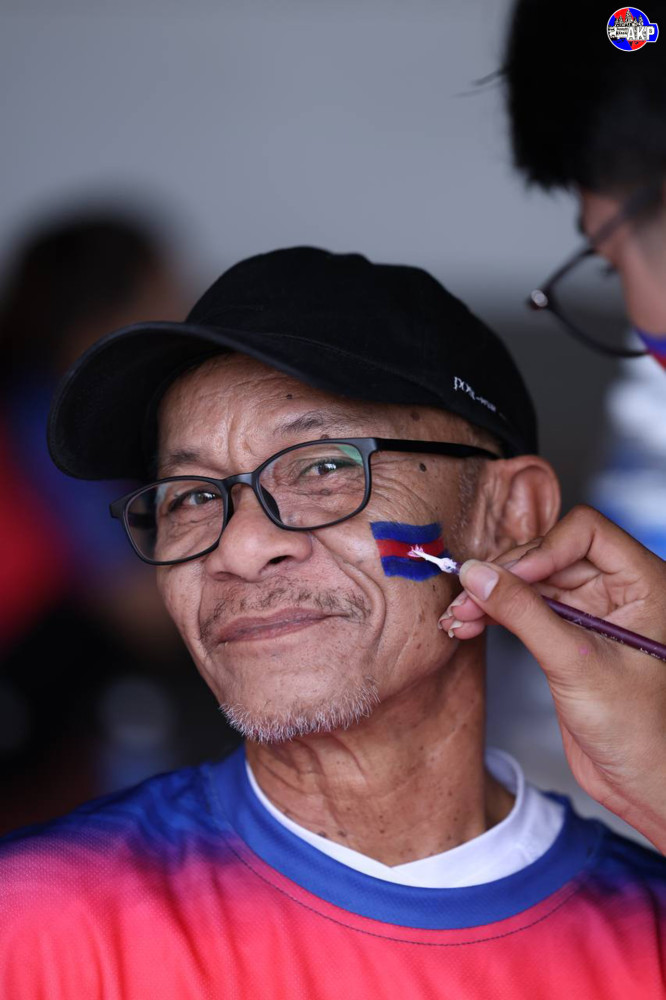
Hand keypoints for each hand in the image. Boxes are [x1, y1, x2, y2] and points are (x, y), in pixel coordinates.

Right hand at [440, 505, 665, 851]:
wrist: (640, 784)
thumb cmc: (640, 732)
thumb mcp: (577, 664)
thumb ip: (525, 613)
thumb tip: (479, 575)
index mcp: (644, 583)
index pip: (585, 532)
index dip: (543, 548)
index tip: (507, 577)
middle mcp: (619, 590)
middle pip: (551, 553)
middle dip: (506, 574)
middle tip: (468, 595)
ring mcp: (592, 612)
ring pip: (531, 582)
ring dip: (492, 596)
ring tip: (459, 616)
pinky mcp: (567, 636)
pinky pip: (525, 609)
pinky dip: (495, 615)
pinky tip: (468, 625)